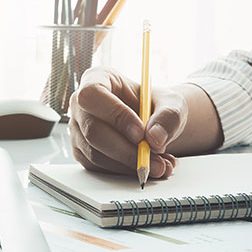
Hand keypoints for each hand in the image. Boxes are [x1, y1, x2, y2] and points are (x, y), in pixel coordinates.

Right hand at [69, 67, 187, 178]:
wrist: (152, 122)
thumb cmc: (155, 105)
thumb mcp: (172, 103)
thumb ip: (168, 116)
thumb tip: (155, 138)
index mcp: (98, 79)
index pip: (93, 95)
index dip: (116, 116)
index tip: (141, 134)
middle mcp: (81, 105)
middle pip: (93, 131)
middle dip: (127, 151)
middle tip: (155, 161)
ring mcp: (79, 130)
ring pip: (96, 154)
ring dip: (131, 165)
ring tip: (160, 165)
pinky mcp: (84, 152)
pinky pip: (101, 168)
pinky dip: (127, 172)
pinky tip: (149, 166)